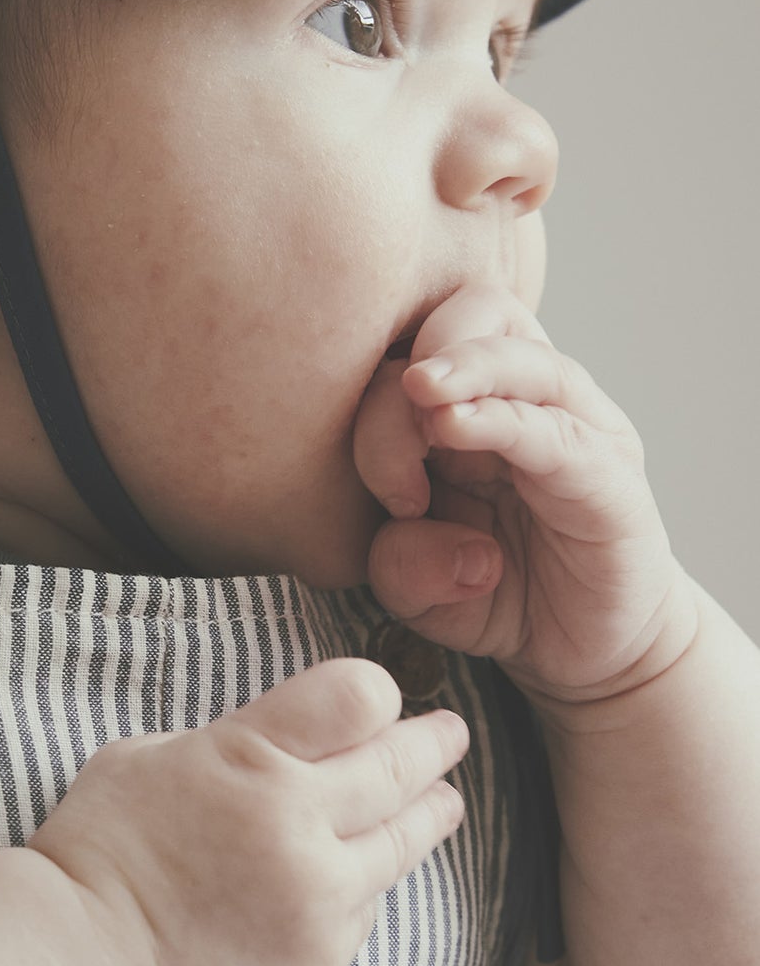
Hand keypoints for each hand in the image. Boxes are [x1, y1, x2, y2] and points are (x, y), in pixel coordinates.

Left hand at [354, 281, 698, 706]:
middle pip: (474, 313)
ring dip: (465, 365)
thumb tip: (418, 519)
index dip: (373, 386)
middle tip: (398, 404)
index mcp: (469, 398)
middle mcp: (526, 398)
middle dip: (421, 347)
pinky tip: (456, 428)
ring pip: (523, 354)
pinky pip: (557, 432)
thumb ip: (396, 557)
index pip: (417, 337)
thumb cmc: (493, 595)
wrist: (587, 652)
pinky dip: (504, 421)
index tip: (355, 472)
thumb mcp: (414, 586)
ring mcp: (577, 429)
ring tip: (425, 396)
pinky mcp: (611, 478)